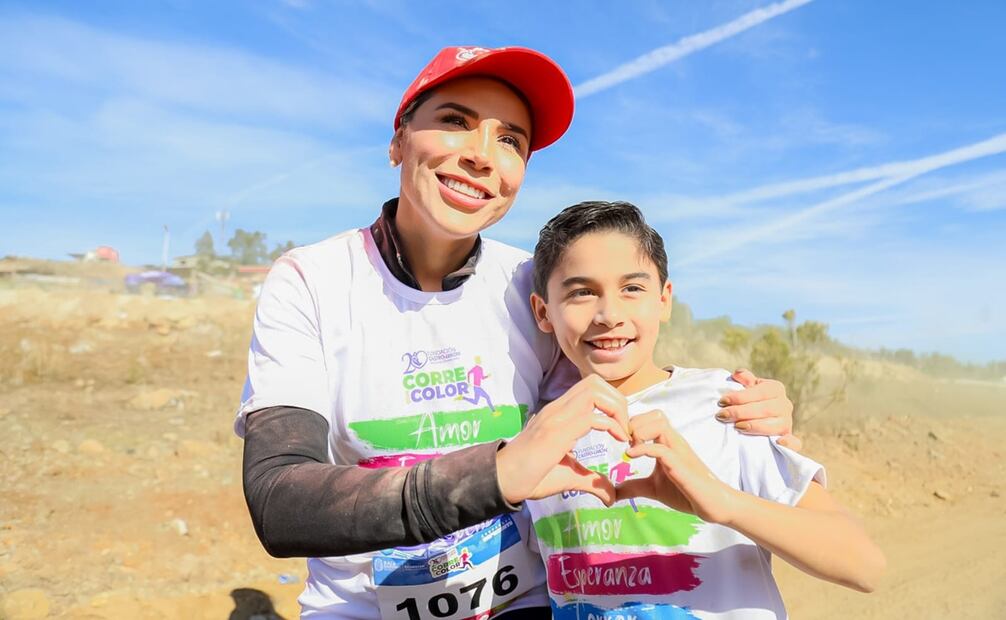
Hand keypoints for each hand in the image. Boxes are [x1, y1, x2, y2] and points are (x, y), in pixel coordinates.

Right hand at [496, 375, 629, 505]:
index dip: (613, 401)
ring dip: (617, 409)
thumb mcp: (568, 476)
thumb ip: (591, 481)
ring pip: (594, 392)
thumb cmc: (530, 477)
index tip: (622, 429)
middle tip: (626, 428)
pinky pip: (591, 416)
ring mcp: (556, 417)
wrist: (502, 481)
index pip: (590, 387)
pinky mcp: (555, 432)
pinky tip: (618, 442)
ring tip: (623, 433)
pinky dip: (612, 425)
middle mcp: (558, 409)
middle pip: (595, 382)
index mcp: (560, 413)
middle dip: (619, 401)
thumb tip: (611, 496)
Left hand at [616, 411, 739, 524]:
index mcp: (667, 443)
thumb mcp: (653, 488)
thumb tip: (614, 492)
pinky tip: (630, 457)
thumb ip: (634, 486)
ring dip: (639, 432)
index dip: (633, 423)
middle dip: (635, 423)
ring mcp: (679, 451)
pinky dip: (643, 449)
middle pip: (655, 414)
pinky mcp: (681, 465)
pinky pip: (661, 448)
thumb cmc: (686, 493)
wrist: (713, 505)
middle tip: (626, 443)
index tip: (623, 441)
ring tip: (630, 450)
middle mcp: (674, 442)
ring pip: (659, 423)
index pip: (651, 417)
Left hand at [717, 369, 801, 450]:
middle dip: (741, 412)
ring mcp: (787, 422)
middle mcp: (785, 405)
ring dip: (755, 426)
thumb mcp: (748, 388)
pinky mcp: (788, 438)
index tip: (722, 401)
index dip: (741, 396)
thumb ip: (745, 379)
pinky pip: (794, 443)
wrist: (757, 418)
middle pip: (765, 409)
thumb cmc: (750, 401)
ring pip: (775, 425)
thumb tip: (738, 374)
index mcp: (776, 389)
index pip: (760, 392)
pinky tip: (778, 442)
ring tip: (737, 427)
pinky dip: (789, 443)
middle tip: (722, 415)